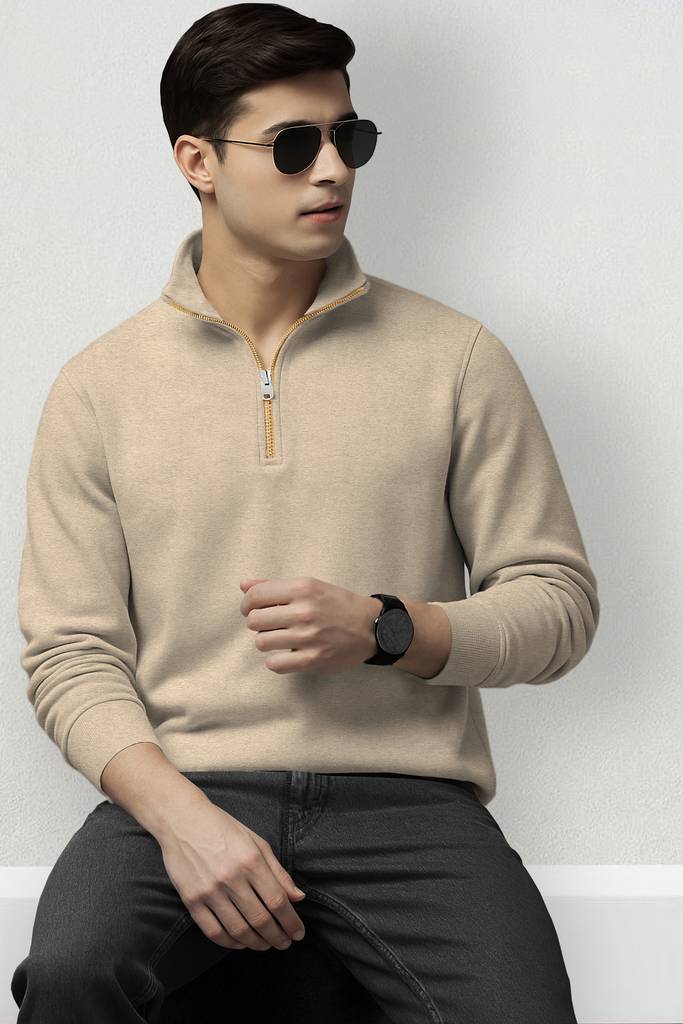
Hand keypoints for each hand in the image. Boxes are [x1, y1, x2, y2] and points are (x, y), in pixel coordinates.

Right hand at [158, 797, 306, 950]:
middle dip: (277, 937)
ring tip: (265, 944)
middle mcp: (231, 878)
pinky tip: (240, 942)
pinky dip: (230, 943)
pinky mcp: (191, 900)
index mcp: (251, 861)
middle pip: (260, 919)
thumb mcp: (256, 842)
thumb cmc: (223, 828)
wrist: (182, 820)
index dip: (291, 922)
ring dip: (256, 943)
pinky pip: (213, 931)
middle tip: (284, 944)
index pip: (278, 901)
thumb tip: (298, 897)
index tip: (298, 933)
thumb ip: (278, 872)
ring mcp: (209, 891)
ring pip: (238, 930)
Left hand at [239, 576, 380, 674]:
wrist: (372, 627)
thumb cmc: (338, 604)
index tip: (252, 610)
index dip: (247, 604)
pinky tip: (286, 655)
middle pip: (254, 621)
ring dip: (267, 641)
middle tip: (270, 625)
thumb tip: (243, 584)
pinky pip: (276, 665)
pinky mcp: (313, 659)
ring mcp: (308, 637)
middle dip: (258, 623)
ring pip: (262, 642)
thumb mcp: (310, 586)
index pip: (255, 596)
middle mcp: (304, 611)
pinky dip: (276, 661)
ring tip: (280, 639)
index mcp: (302, 589)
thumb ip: (275, 585)